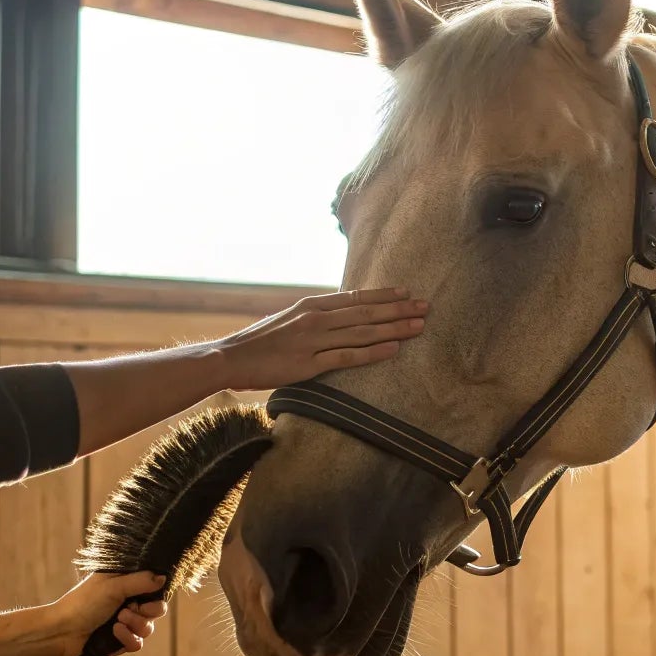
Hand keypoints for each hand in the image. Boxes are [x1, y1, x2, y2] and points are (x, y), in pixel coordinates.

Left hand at [42, 570, 170, 655]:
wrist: (61, 633)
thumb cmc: (82, 604)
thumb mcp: (113, 586)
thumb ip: (141, 581)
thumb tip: (164, 577)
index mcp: (126, 584)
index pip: (154, 586)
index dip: (156, 592)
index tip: (149, 594)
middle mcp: (128, 603)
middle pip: (157, 608)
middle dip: (148, 611)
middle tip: (132, 608)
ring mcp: (125, 623)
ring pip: (149, 627)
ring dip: (135, 625)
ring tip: (117, 622)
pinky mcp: (121, 642)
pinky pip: (138, 643)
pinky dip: (128, 639)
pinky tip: (114, 634)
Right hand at [215, 287, 427, 390]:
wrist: (230, 357)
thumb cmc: (260, 341)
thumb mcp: (289, 319)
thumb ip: (315, 316)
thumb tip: (340, 315)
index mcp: (311, 305)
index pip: (355, 297)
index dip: (383, 295)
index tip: (406, 291)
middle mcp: (315, 319)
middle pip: (365, 312)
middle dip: (398, 309)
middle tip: (426, 306)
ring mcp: (313, 341)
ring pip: (362, 332)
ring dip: (394, 328)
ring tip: (419, 326)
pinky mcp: (309, 364)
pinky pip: (347, 357)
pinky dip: (373, 353)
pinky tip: (394, 349)